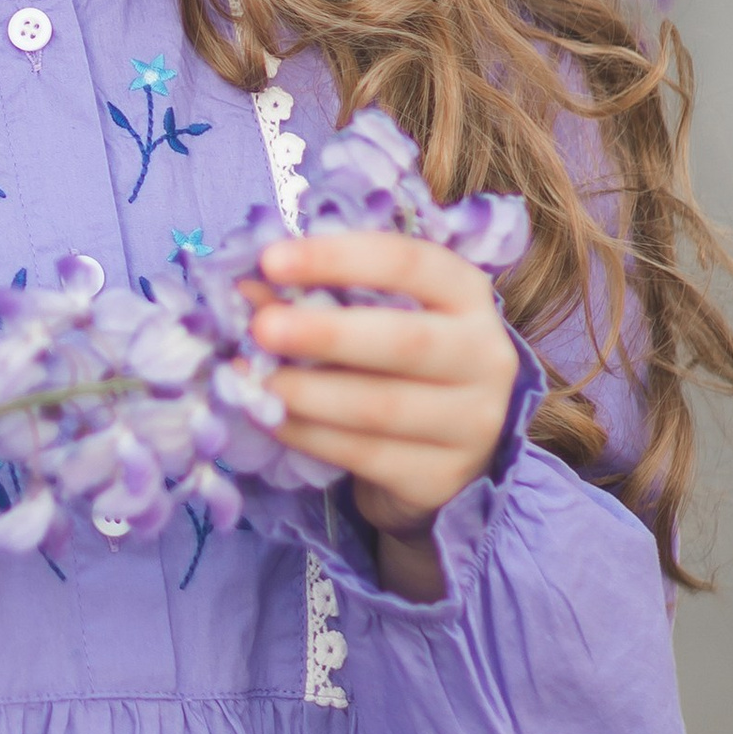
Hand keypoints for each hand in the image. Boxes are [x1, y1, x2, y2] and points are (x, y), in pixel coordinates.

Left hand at [251, 230, 520, 600]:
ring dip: (306, 392)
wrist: (446, 446)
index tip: (271, 260)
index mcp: (467, 294)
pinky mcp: (442, 475)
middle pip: (405, 341)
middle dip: (326, 333)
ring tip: (253, 379)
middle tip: (261, 328)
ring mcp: (473, 422)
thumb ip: (318, 294)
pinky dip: (306, 433)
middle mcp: (485, 355)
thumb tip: (247, 289)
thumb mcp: (373, 312)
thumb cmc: (397, 357)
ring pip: (381, 407)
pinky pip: (364, 454)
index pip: (408, 263)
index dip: (338, 258)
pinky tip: (269, 416)